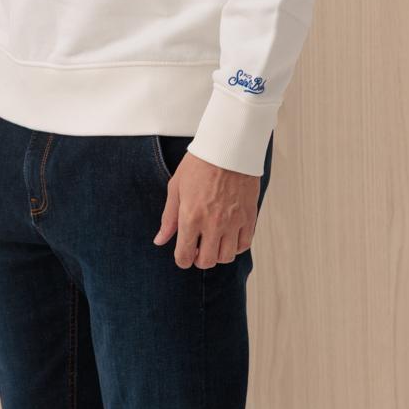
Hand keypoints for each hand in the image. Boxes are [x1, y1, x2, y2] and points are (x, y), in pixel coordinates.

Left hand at [152, 153, 259, 268]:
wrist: (228, 147)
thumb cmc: (199, 164)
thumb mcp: (176, 187)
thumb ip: (169, 217)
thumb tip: (160, 240)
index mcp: (191, 217)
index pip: (184, 256)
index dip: (182, 259)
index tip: (183, 253)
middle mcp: (213, 224)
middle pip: (206, 262)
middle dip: (199, 259)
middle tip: (198, 248)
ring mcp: (233, 222)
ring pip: (227, 257)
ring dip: (218, 253)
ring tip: (213, 240)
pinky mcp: (249, 217)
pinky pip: (244, 244)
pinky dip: (236, 245)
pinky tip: (229, 235)